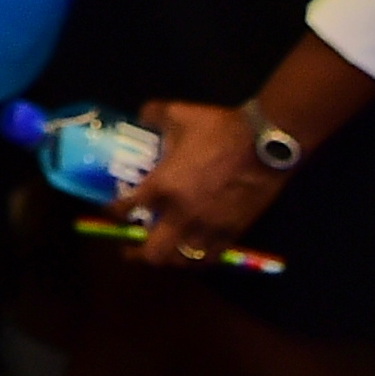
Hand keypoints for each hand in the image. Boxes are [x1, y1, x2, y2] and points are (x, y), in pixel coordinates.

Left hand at [114, 100, 287, 264]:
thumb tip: (142, 117)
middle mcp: (180, 215)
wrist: (263, 145)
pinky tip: (191, 254)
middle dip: (136, 253)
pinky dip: (196, 260)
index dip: (113, 213)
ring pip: (181, 261)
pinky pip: (209, 259)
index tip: (112, 211)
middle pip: (152, 252)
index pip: (125, 209)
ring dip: (166, 260)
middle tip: (128, 248)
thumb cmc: (218, 129)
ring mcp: (207, 228)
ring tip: (160, 254)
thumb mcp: (178, 113)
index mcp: (161, 186)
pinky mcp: (231, 234)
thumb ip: (153, 115)